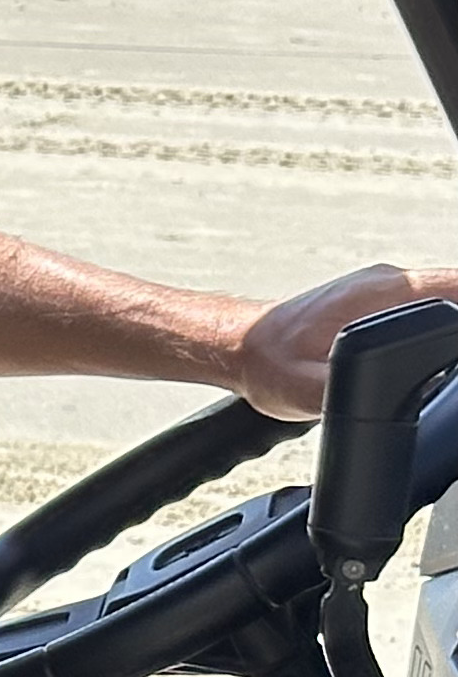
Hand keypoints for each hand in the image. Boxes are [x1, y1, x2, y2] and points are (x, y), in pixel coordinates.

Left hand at [237, 263, 457, 416]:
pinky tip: (440, 352)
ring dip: (455, 322)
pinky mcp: (382, 300)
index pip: (456, 290)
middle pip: (457, 292)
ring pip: (447, 297)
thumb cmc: (268, 363)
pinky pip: (431, 306)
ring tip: (450, 359)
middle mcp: (388, 283)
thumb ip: (350, 388)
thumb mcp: (308, 389)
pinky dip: (444, 324)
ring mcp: (386, 288)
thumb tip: (389, 393)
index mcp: (380, 293)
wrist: (240, 348)